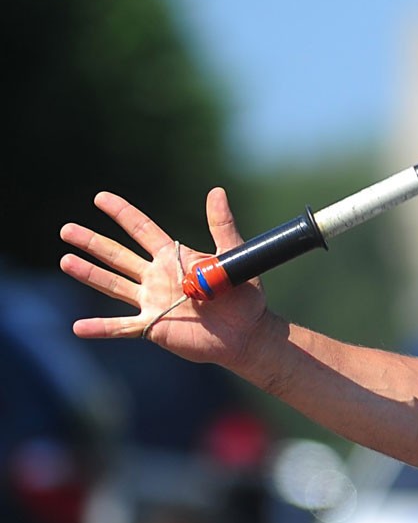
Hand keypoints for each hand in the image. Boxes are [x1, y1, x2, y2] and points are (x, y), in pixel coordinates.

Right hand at [60, 187, 267, 366]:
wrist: (247, 332)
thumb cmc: (244, 294)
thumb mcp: (234, 255)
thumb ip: (222, 225)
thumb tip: (216, 191)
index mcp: (175, 257)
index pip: (142, 229)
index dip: (122, 213)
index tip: (100, 197)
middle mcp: (157, 276)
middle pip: (118, 255)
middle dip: (93, 242)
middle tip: (66, 229)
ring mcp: (153, 301)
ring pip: (114, 285)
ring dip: (89, 274)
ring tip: (65, 261)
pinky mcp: (154, 327)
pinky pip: (122, 327)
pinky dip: (101, 329)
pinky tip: (78, 328)